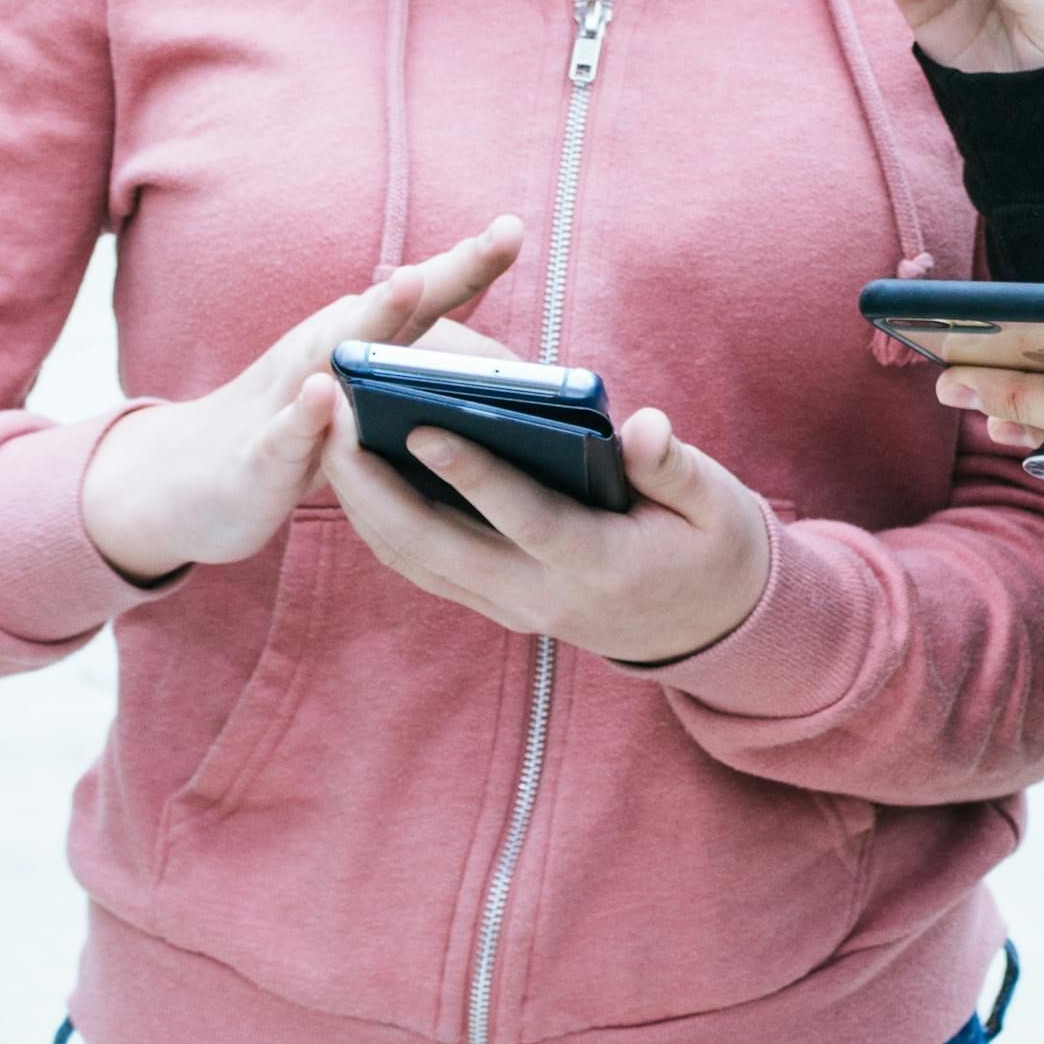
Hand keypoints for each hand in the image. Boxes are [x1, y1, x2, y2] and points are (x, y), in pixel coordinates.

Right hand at [79, 217, 525, 581]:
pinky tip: (322, 395)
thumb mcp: (363, 395)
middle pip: (394, 307)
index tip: (514, 228)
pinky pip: (284, 433)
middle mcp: (327, 350)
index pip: (427, 299)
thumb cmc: (298, 431)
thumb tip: (508, 373)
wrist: (187, 480)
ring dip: (372, 319)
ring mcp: (290, 396)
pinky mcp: (260, 453)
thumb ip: (422, 374)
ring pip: (334, 353)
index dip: (471, 264)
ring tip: (409, 282)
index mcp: (360, 339)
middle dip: (447, 272)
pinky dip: (302, 416)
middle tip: (499, 236)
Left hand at [319, 397, 773, 666]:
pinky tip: (357, 470)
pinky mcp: (495, 603)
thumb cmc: (710, 544)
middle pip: (439, 548)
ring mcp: (512, 607)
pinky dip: (381, 521)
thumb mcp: (714, 502)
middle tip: (335, 418)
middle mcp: (543, 596)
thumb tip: (644, 425)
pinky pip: (423, 566)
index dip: (474, 475)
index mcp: (601, 564)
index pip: (526, 518)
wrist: (706, 625)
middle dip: (376, 487)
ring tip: (329, 432)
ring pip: (417, 562)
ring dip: (364, 503)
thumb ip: (673, 466)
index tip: (421, 425)